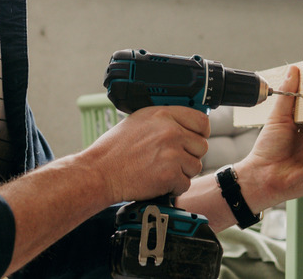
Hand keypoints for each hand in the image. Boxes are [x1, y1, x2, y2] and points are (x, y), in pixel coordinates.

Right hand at [80, 106, 208, 201]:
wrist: (100, 172)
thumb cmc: (114, 149)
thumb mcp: (139, 121)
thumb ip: (164, 121)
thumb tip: (185, 126)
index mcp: (163, 115)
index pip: (201, 121)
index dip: (201, 132)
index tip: (196, 139)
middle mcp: (170, 132)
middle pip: (201, 146)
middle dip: (189, 155)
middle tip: (172, 160)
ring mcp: (172, 153)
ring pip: (195, 166)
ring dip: (182, 172)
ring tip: (162, 171)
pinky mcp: (170, 175)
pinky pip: (186, 184)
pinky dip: (174, 187)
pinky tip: (158, 182)